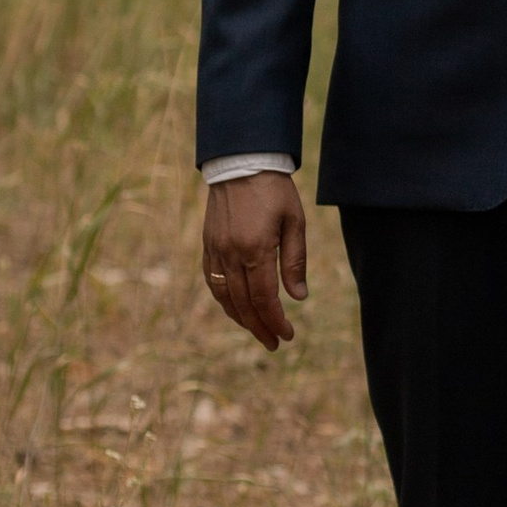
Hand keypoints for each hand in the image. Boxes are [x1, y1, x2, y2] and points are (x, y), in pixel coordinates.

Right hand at [202, 173, 306, 350]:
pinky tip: (235, 308)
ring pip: (224, 297)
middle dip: (260, 328)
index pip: (265, 299)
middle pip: (244, 304)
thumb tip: (298, 298)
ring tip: (257, 330)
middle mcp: (231, 255)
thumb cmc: (274, 190)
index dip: (276, 321)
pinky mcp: (208, 245)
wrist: (241, 162)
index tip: (287, 335)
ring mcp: (216, 251)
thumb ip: (295, 261)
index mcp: (256, 250)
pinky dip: (224, 300)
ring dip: (241, 319)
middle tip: (274, 343)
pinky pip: (212, 282)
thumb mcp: (294, 222)